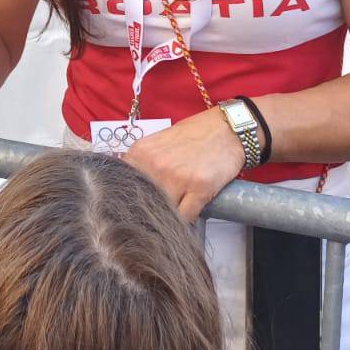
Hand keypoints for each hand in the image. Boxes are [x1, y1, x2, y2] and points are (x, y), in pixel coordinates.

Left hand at [123, 108, 247, 222]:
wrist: (227, 128)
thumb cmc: (194, 135)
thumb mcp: (158, 143)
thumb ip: (143, 164)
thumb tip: (128, 188)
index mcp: (142, 152)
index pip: (122, 185)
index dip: (127, 200)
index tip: (131, 208)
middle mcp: (157, 164)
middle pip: (142, 202)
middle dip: (147, 212)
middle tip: (152, 217)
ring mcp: (178, 177)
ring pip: (162, 211)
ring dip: (166, 218)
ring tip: (169, 219)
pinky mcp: (200, 188)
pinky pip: (185, 217)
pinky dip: (184, 221)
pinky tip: (185, 216)